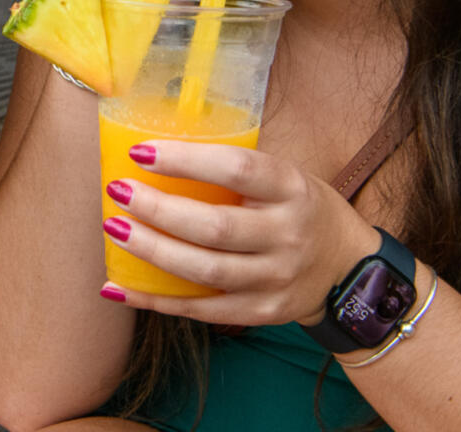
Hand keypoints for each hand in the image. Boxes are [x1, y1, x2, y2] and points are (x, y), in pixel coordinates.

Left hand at [100, 140, 379, 326]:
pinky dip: (155, 300)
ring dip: (151, 252)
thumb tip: (153, 148)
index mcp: (291, 188)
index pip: (237, 169)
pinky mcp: (261, 312)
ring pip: (206, 270)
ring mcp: (276, 278)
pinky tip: (117, 287)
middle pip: (215, 227)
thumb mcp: (283, 176)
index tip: (140, 151)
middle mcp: (287, 235)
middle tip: (119, 192)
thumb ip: (233, 168)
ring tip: (114, 229)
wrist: (346, 266)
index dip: (186, 161)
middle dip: (159, 209)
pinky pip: (201, 309)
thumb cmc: (296, 207)